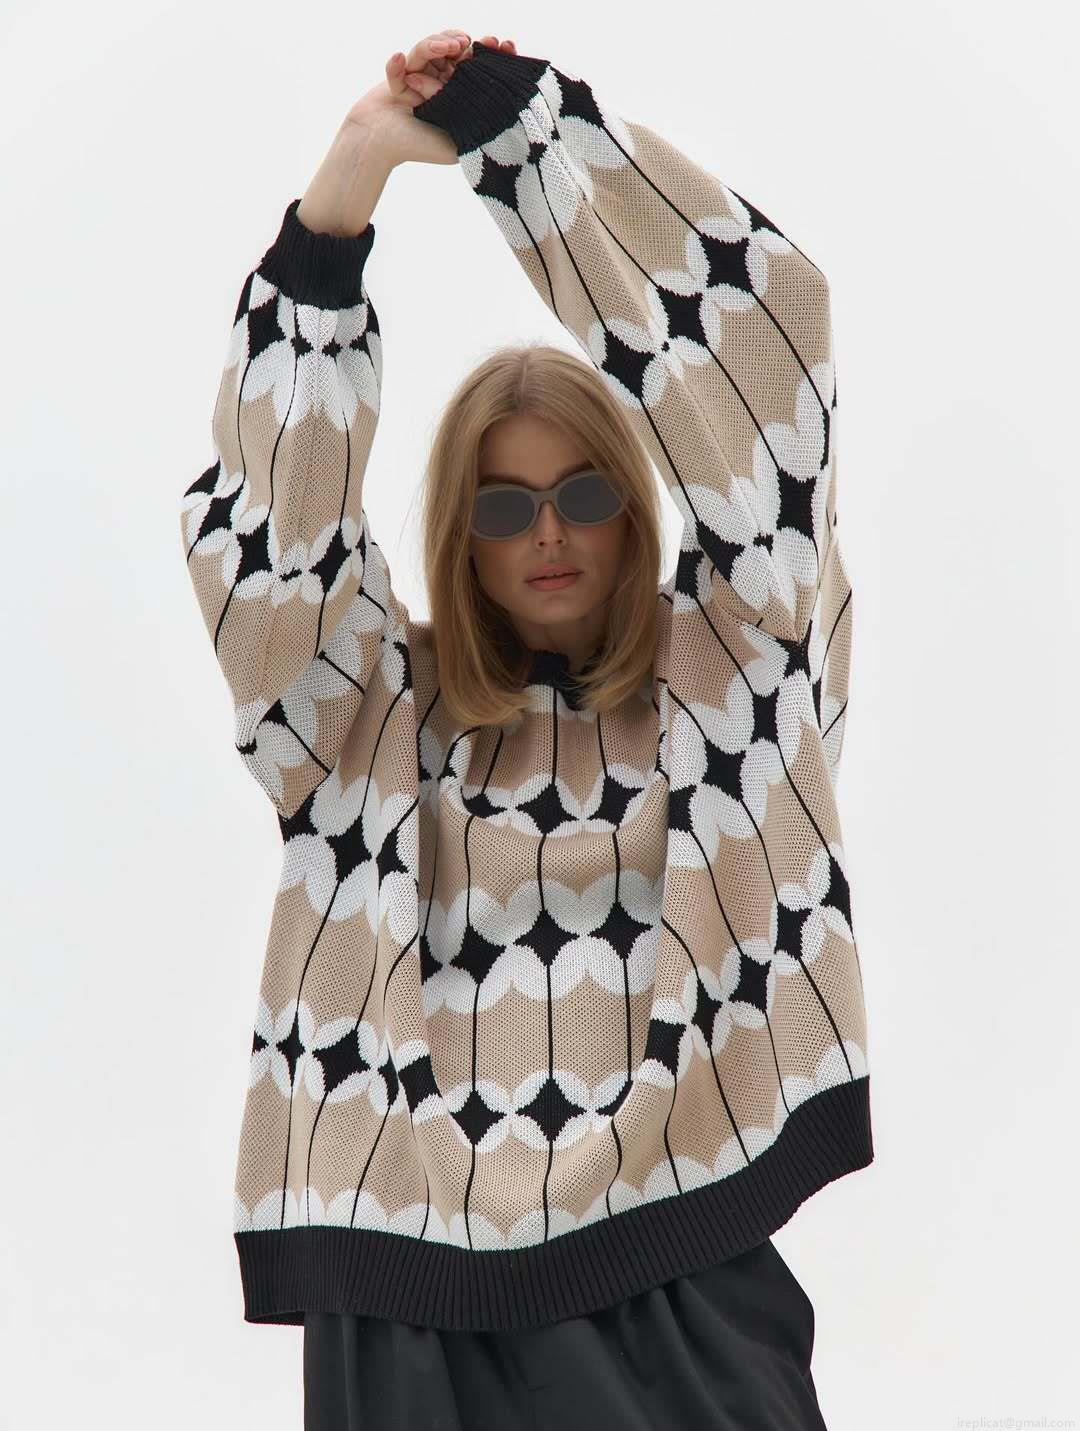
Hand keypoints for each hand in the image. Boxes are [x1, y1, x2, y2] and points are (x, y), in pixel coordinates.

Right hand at [342, 31, 518, 167]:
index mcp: (459, 96)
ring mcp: (418, 76)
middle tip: (467, 42)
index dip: (489, 54)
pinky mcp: (398, 74)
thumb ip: (479, 126)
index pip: (477, 69)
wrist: (377, 147)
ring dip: (433, 45)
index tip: (502, 43)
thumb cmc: (420, 148)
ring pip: (429, 49)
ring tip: (444, 46)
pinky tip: (398, 58)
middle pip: (454, 51)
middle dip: (461, 42)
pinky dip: (397, 64)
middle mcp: (440, 84)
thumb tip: (506, 109)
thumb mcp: (460, 142)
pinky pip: (400, 63)